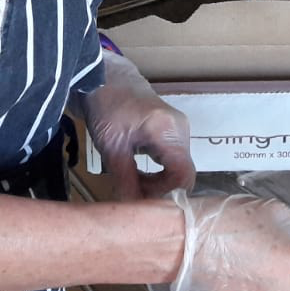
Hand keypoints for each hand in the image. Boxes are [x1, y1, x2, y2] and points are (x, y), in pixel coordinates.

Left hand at [80, 53, 193, 200]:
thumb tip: (132, 210)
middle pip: (183, 174)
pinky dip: (158, 173)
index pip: (184, 175)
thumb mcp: (112, 146)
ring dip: (158, 182)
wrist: (105, 79)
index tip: (141, 199)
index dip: (166, 193)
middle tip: (133, 193)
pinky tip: (138, 174)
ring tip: (132, 183)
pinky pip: (173, 161)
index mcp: (168, 130)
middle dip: (159, 189)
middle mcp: (181, 130)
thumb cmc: (107, 107)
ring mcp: (179, 130)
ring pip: (178, 169)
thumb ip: (125, 179)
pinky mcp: (173, 132)